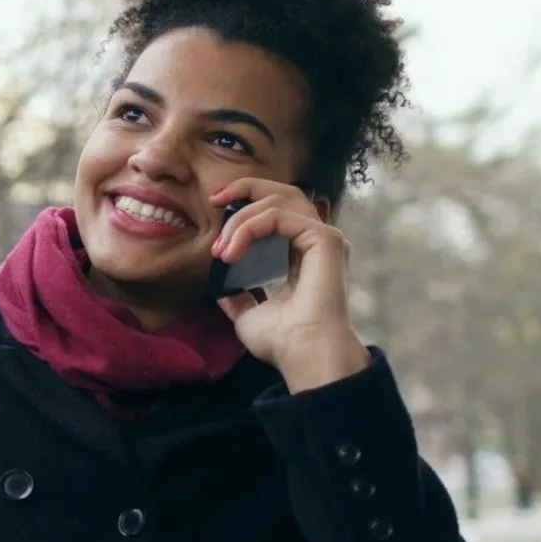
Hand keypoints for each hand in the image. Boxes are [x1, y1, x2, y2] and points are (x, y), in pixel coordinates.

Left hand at [210, 180, 369, 391]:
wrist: (302, 353)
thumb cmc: (282, 341)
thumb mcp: (249, 314)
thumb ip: (239, 298)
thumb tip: (222, 290)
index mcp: (303, 255)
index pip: (277, 211)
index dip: (246, 204)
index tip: (215, 208)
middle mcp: (316, 242)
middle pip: (283, 192)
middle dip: (245, 188)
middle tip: (214, 199)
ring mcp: (324, 238)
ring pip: (278, 200)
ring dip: (241, 217)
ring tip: (222, 248)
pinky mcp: (325, 238)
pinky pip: (278, 215)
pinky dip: (249, 228)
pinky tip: (232, 252)